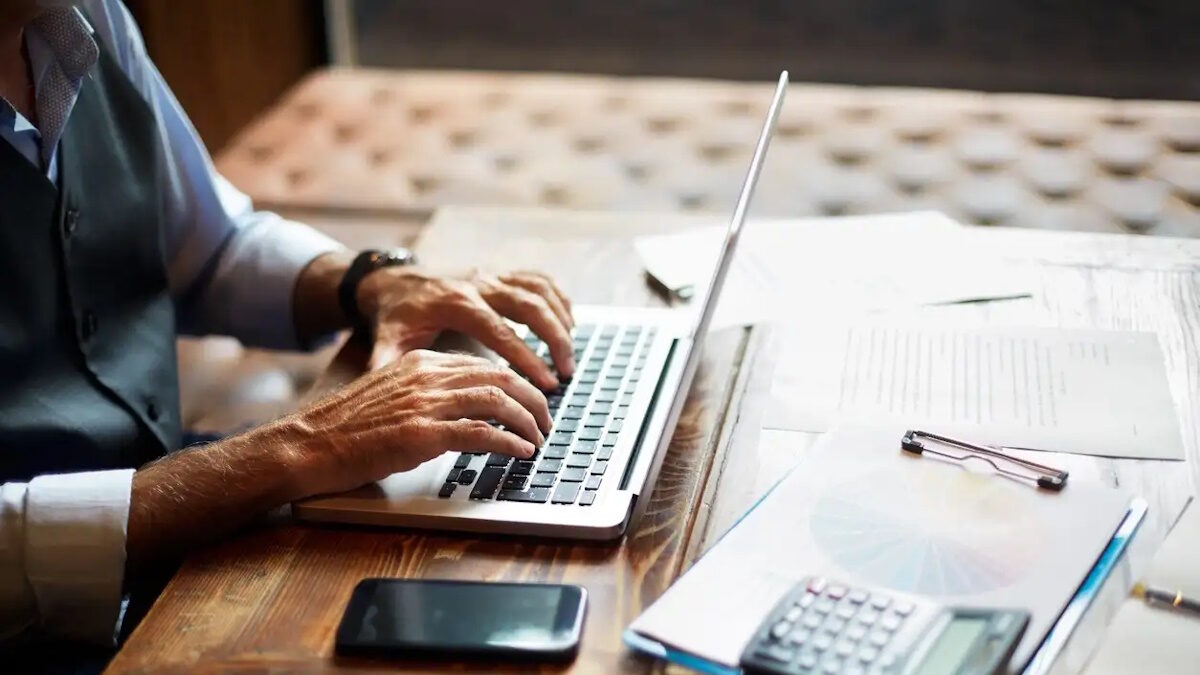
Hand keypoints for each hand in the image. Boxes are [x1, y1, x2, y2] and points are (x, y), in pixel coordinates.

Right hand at [277, 349, 550, 496]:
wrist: (306, 444)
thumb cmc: (344, 428)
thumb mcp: (391, 395)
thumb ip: (426, 392)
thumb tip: (465, 408)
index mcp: (420, 361)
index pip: (483, 364)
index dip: (514, 383)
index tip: (529, 400)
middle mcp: (426, 375)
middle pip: (500, 377)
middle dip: (532, 399)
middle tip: (546, 420)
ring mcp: (425, 404)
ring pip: (497, 401)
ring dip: (527, 421)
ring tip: (539, 438)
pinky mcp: (421, 434)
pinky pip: (480, 433)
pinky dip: (508, 443)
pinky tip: (520, 452)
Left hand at [358, 267, 574, 388]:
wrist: (394, 280)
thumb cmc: (394, 316)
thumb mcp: (387, 339)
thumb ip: (390, 363)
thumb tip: (386, 389)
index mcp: (454, 302)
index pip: (498, 330)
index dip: (525, 356)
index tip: (545, 382)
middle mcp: (478, 283)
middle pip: (529, 305)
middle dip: (554, 339)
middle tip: (567, 372)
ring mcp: (492, 275)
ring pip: (539, 290)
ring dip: (561, 320)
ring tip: (570, 355)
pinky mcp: (501, 273)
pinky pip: (539, 280)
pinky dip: (559, 299)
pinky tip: (570, 324)